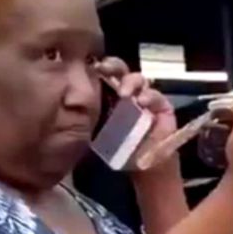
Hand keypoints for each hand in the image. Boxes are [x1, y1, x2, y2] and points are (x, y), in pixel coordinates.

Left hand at [94, 57, 178, 176]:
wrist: (142, 167)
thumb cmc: (118, 149)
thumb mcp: (96, 132)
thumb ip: (87, 118)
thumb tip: (70, 104)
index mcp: (109, 95)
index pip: (104, 74)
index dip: (99, 68)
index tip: (91, 68)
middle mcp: (128, 92)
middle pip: (121, 71)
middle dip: (114, 66)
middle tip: (105, 70)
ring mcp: (146, 97)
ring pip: (139, 79)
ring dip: (131, 82)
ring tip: (124, 93)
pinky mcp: (162, 107)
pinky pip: (156, 96)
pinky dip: (149, 96)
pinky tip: (142, 102)